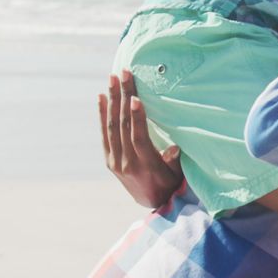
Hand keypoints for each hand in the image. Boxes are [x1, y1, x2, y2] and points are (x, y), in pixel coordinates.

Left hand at [99, 70, 183, 208]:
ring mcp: (115, 161)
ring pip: (112, 126)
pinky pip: (105, 133)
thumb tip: (174, 148)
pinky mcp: (109, 159)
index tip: (134, 97)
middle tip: (123, 75)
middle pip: (123, 126)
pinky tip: (101, 97)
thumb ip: (173, 160)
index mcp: (145, 165)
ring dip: (112, 100)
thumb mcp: (176, 174)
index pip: (138, 137)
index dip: (136, 117)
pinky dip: (103, 114)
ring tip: (112, 79)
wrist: (151, 202)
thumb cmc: (169, 183)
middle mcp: (126, 162)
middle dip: (123, 97)